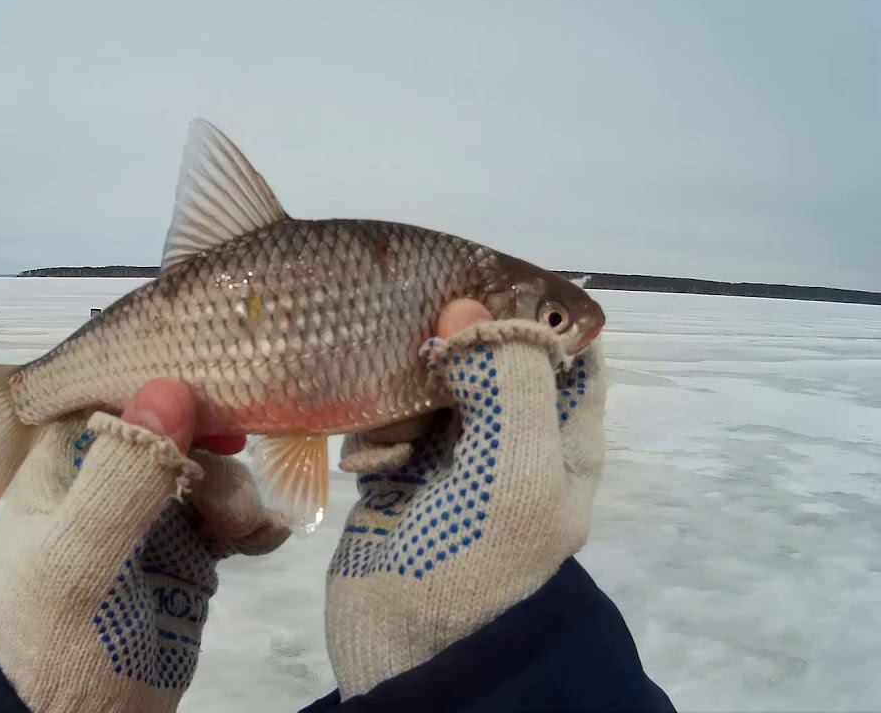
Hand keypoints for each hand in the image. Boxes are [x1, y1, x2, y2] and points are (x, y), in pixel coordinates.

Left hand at [0, 379, 288, 712]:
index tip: (207, 390)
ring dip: (235, 492)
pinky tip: (263, 542)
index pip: (108, 390)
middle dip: (211, 446)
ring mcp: (151, 514)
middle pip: (172, 425)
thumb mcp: (79, 559)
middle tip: (233, 470)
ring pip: (210, 469)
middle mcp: (106, 478)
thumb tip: (171, 387)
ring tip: (243, 532)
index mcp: (59, 464)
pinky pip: (231, 515)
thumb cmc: (59, 639)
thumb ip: (122, 477)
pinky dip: (253, 523)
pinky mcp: (190, 551)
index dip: (159, 381)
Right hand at [325, 300, 606, 697]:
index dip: (527, 311)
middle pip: (489, 355)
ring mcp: (453, 454)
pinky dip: (375, 432)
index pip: (563, 348)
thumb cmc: (478, 560)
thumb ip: (507, 380)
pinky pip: (386, 420)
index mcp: (562, 437)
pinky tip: (370, 467)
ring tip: (392, 432)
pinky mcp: (399, 470)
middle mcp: (512, 437)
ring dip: (404, 392)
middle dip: (451, 341)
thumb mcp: (519, 471)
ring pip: (431, 380)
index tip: (477, 286)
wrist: (405, 647)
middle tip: (415, 336)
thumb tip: (468, 304)